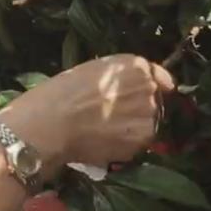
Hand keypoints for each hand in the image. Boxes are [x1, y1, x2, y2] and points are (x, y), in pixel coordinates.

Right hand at [0, 54, 175, 169]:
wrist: (50, 125)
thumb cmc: (59, 94)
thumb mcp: (89, 71)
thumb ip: (117, 77)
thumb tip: (130, 89)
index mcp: (135, 66)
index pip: (160, 77)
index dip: (146, 89)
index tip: (134, 98)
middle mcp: (149, 88)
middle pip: (154, 101)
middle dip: (138, 109)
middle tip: (111, 116)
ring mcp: (149, 116)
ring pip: (147, 124)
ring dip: (132, 128)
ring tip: (104, 133)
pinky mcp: (141, 141)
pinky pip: (137, 143)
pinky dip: (125, 145)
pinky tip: (102, 143)